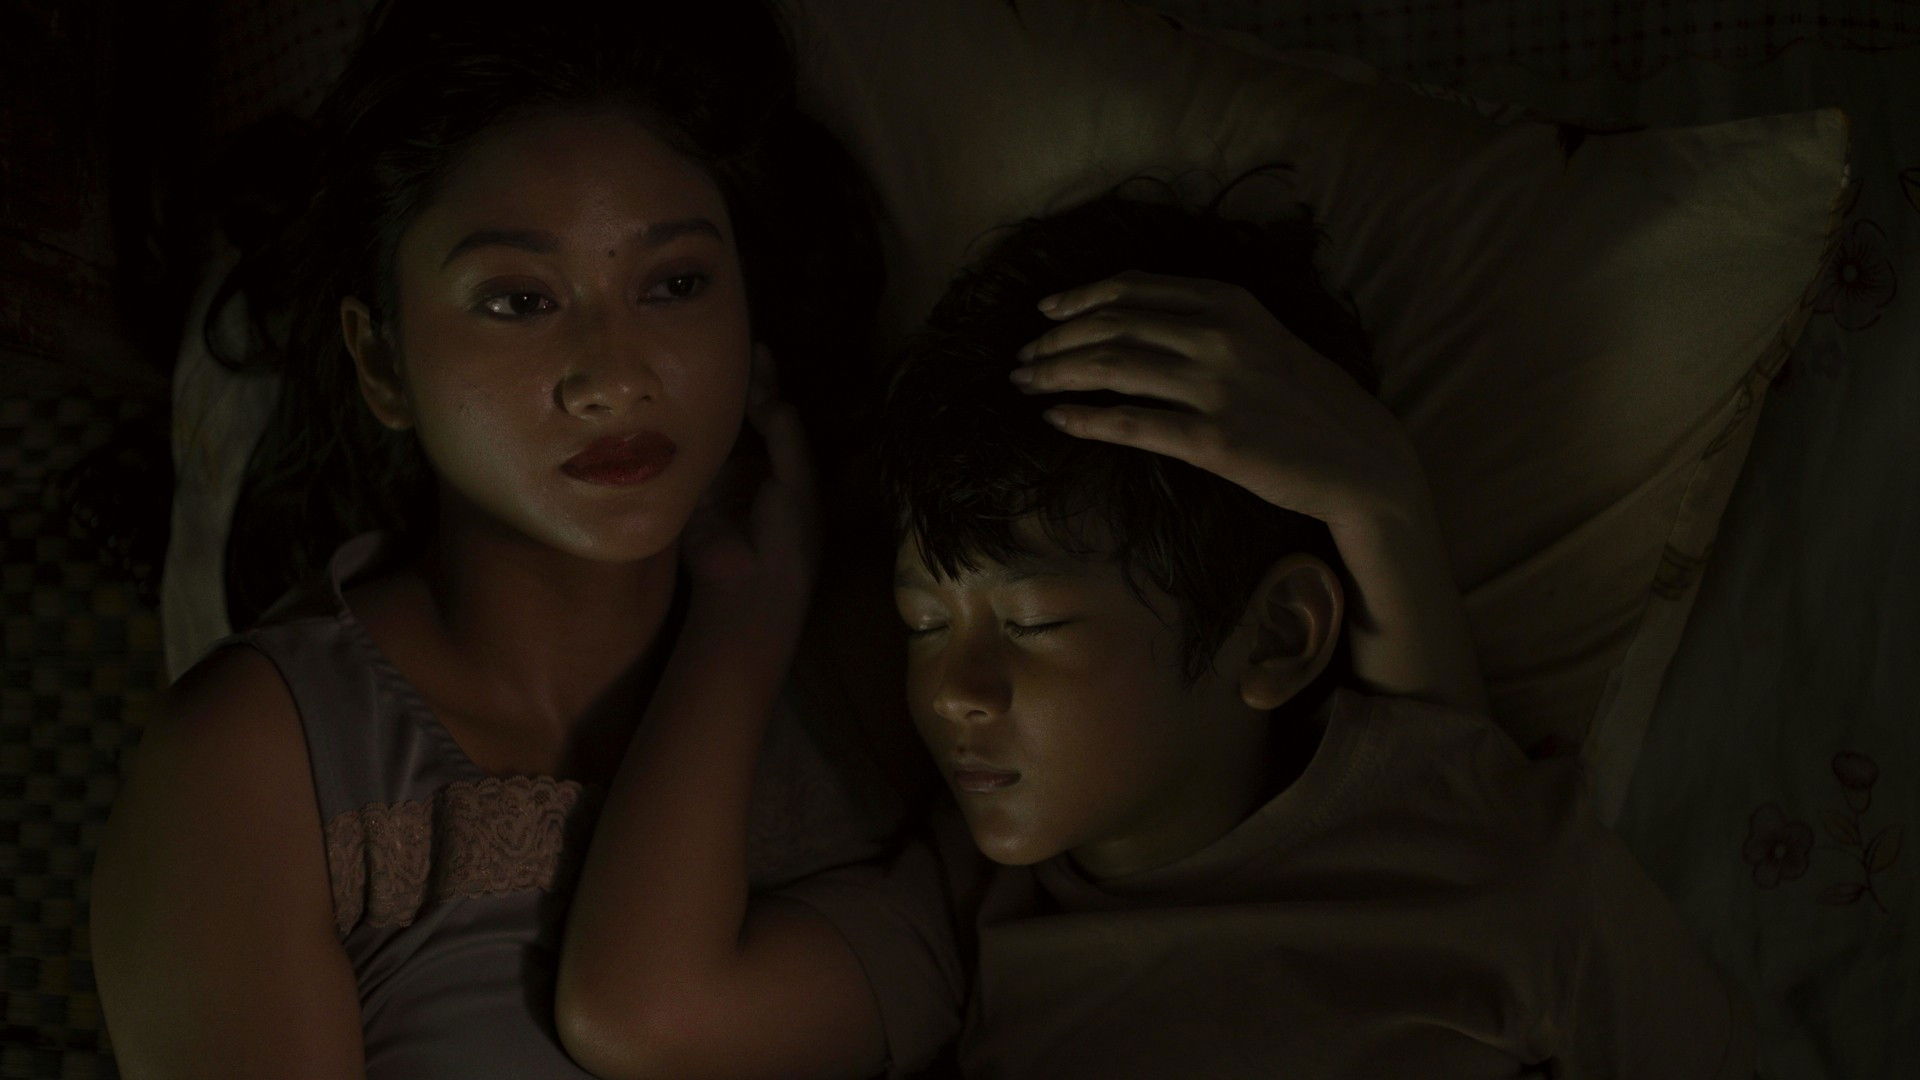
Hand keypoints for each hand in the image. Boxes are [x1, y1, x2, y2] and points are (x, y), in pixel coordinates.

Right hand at [681, 347, 819, 631]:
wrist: (749, 585)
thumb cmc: (789, 537)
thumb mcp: (797, 482)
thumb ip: (784, 435)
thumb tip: (771, 394)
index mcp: (785, 468)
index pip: (775, 417)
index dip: (767, 384)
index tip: (758, 348)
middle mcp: (751, 468)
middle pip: (742, 416)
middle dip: (737, 383)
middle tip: (727, 342)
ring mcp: (718, 477)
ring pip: (714, 428)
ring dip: (710, 398)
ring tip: (702, 356)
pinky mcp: (689, 488)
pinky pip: (687, 450)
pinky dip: (684, 426)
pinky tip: (678, 394)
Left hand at [1010, 270, 1423, 532]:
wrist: (1360, 456)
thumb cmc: (1306, 399)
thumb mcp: (1261, 336)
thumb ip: (1206, 319)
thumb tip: (1134, 319)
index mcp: (1228, 302)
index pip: (1132, 288)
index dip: (1078, 298)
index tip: (1045, 312)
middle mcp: (1218, 336)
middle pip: (1111, 325)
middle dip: (1054, 340)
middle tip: (1022, 358)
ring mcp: (1214, 387)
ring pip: (1111, 367)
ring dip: (1056, 374)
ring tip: (1024, 385)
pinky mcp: (1211, 440)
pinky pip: (1129, 423)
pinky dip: (1083, 418)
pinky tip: (1055, 419)